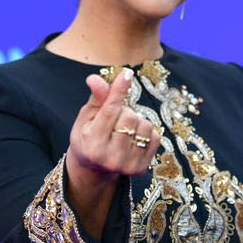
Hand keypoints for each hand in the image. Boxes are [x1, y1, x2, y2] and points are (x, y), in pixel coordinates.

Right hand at [67, 66, 159, 180]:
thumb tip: (95, 78)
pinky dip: (146, 132)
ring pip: (144, 125)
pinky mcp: (141, 168)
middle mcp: (110, 157)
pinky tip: (133, 139)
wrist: (93, 168)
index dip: (119, 90)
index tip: (127, 74)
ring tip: (123, 130)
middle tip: (114, 120)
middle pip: (129, 116)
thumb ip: (96, 98)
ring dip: (136, 121)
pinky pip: (155, 136)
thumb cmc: (88, 137)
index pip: (110, 111)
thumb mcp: (87, 117)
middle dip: (124, 111)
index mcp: (92, 143)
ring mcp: (127, 165)